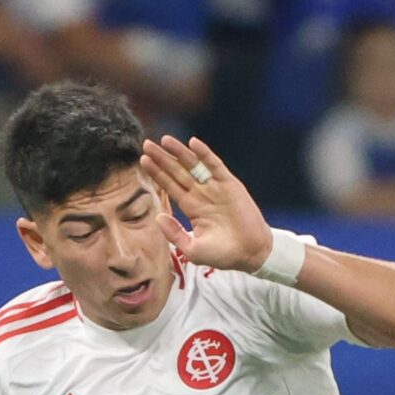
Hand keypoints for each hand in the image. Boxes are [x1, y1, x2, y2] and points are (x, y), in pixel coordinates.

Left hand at [145, 134, 273, 272]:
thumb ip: (174, 233)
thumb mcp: (193, 249)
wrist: (250, 254)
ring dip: (180, 152)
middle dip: (162, 158)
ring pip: (194, 165)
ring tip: (164, 140)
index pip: (170, 186)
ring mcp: (215, 187)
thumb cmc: (223, 255)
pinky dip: (205, 154)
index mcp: (191, 207)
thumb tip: (158, 216)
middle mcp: (201, 194)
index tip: (143, 160)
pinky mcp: (230, 184)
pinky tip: (193, 143)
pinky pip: (215, 165)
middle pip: (178, 172)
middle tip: (146, 144)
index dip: (157, 173)